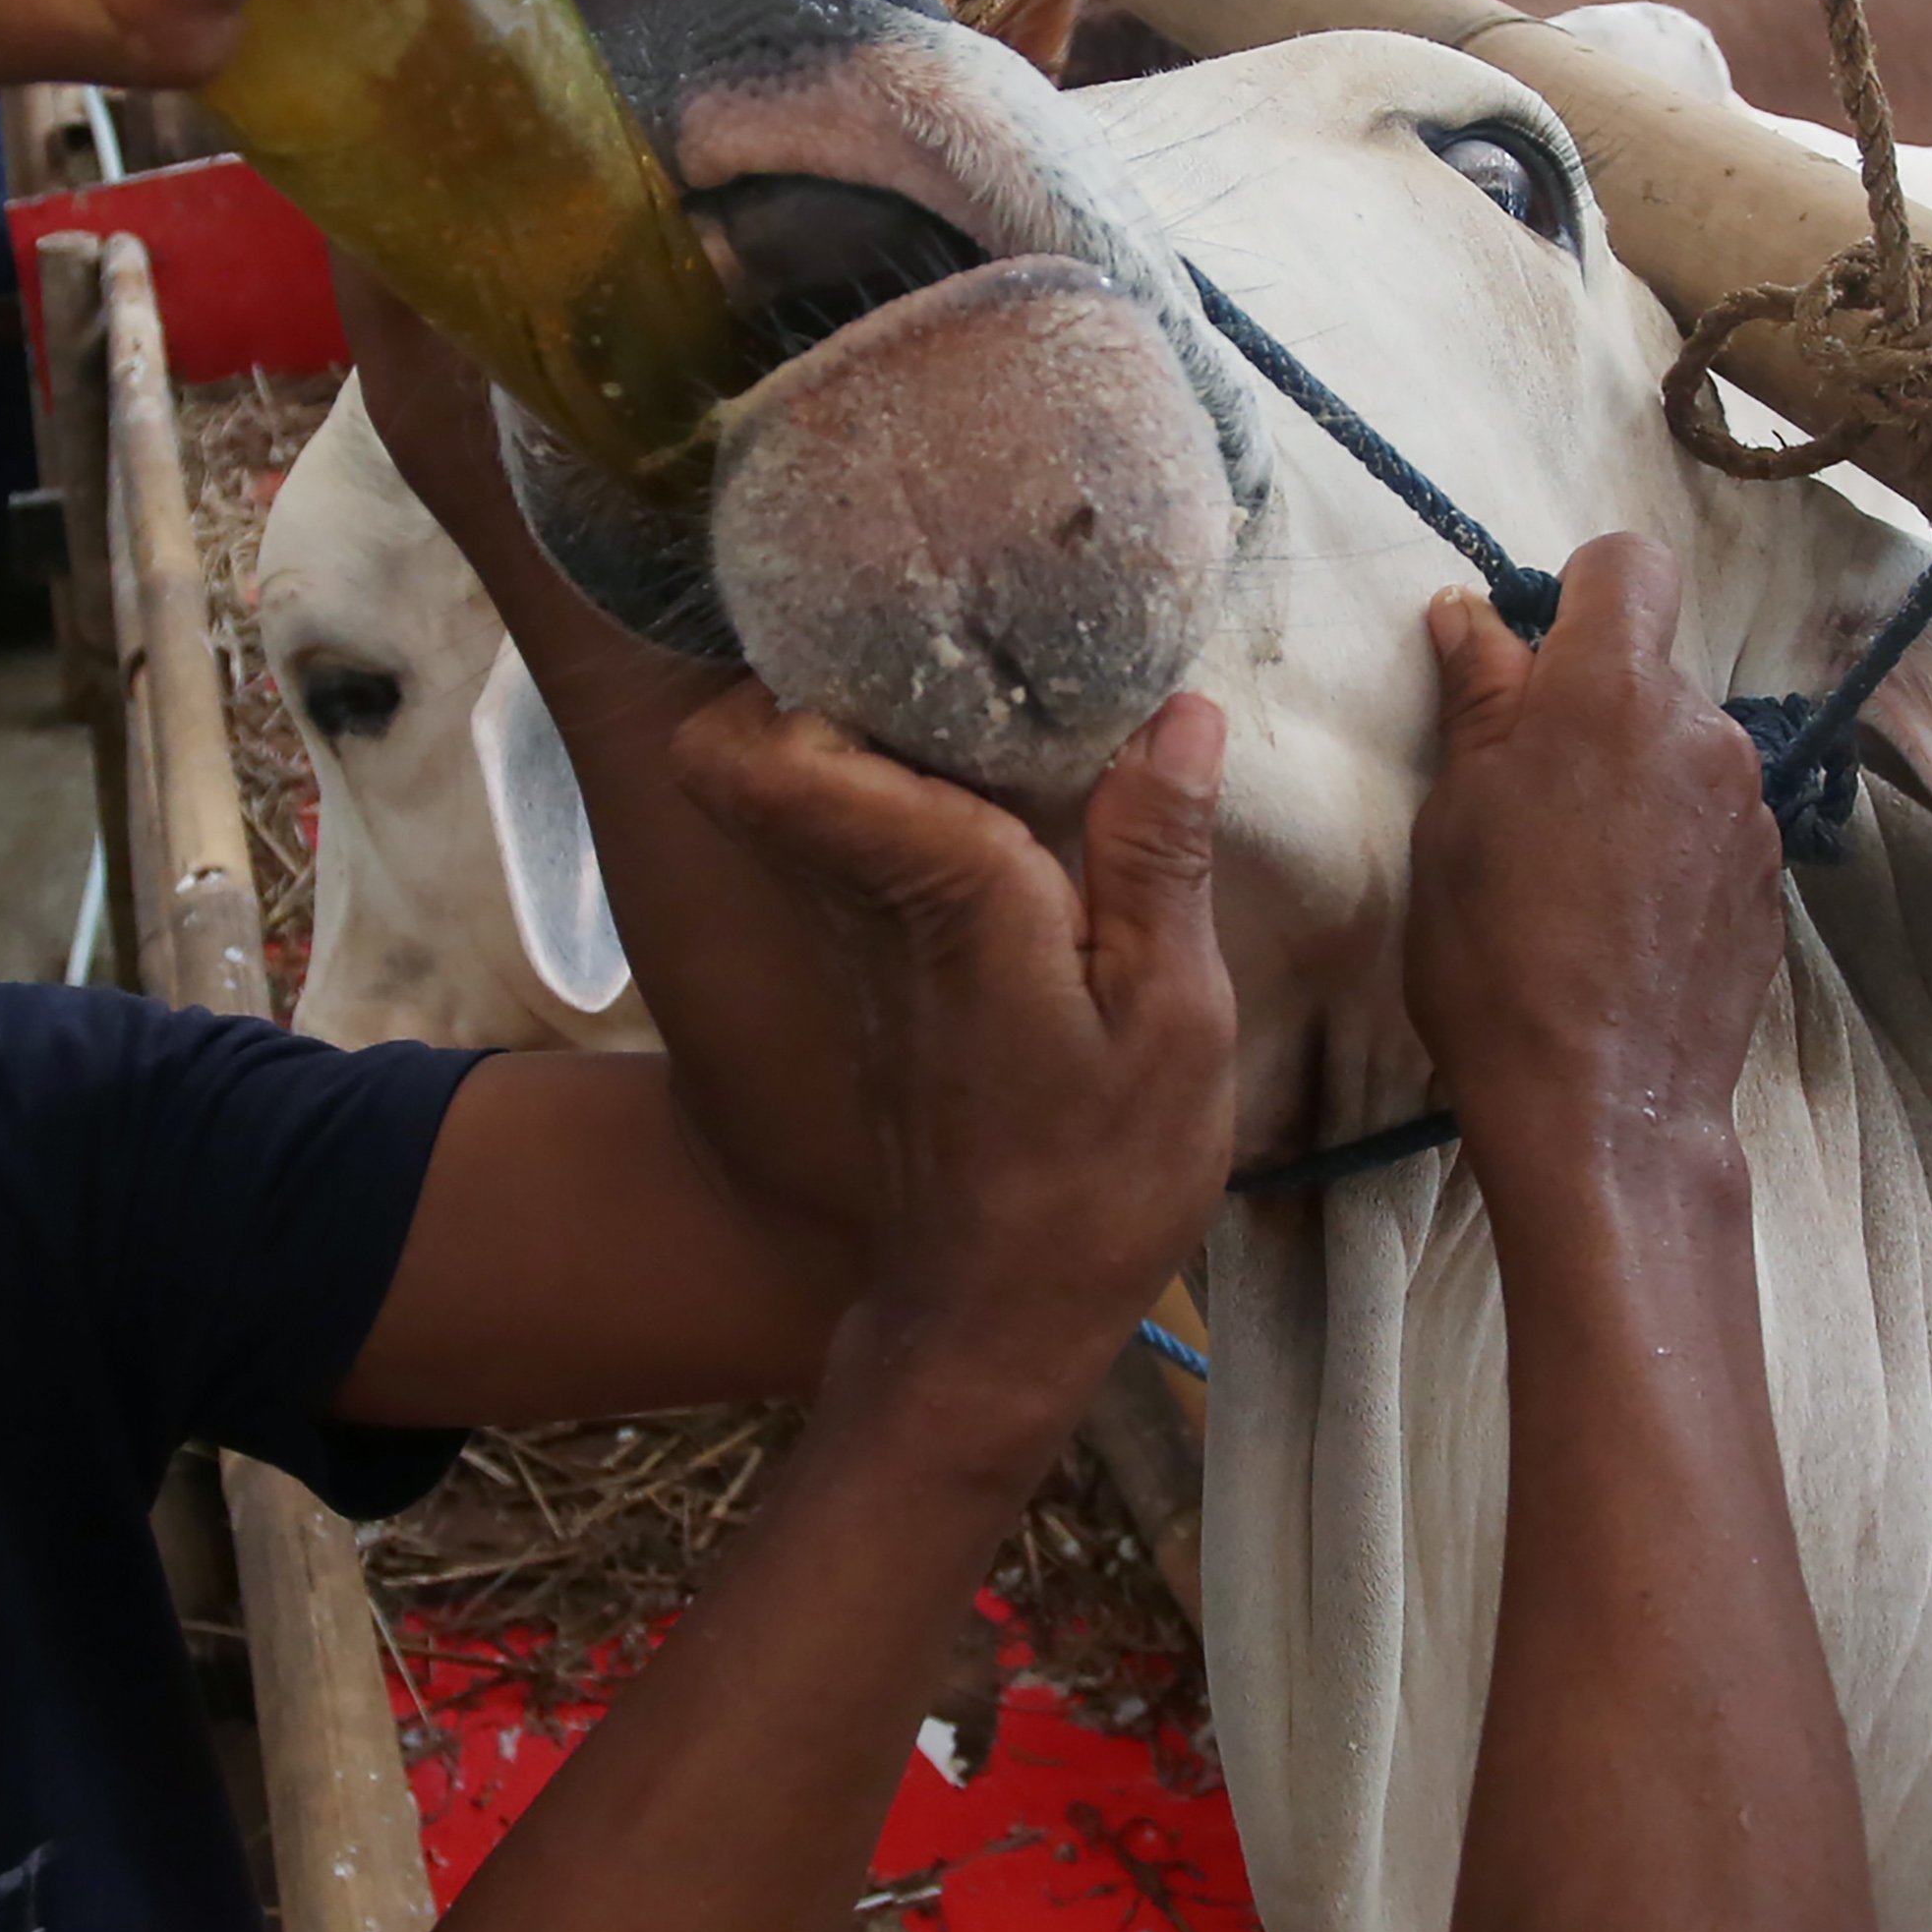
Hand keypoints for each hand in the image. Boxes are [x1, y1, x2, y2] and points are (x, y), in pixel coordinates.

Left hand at [673, 690, 1232, 1461]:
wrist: (996, 1319)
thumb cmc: (1095, 1183)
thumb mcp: (1173, 1021)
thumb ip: (1161, 858)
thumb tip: (1176, 712)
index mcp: (939, 893)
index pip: (764, 760)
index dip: (784, 672)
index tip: (882, 612)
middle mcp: (870, 903)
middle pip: (755, 752)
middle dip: (826, 669)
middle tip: (947, 624)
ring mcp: (862, 942)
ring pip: (803, 791)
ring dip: (869, 727)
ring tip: (992, 682)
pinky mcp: (881, 975)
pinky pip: (856, 844)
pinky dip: (901, 792)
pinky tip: (1007, 785)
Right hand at [1404, 537, 1781, 1157]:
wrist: (1602, 1105)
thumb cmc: (1497, 954)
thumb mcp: (1453, 816)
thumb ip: (1478, 699)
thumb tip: (1472, 615)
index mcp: (1613, 692)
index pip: (1630, 564)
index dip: (1578, 593)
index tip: (1530, 661)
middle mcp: (1703, 730)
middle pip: (1650, 668)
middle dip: (1592, 705)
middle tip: (1525, 796)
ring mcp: (1750, 808)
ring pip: (1681, 748)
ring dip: (1633, 778)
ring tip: (1574, 873)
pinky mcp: (1771, 878)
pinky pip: (1710, 822)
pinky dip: (1668, 844)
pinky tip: (1622, 919)